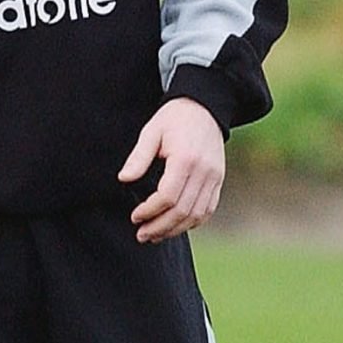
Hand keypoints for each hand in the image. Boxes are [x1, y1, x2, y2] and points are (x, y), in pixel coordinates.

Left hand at [119, 97, 226, 243]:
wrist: (205, 107)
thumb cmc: (174, 118)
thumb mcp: (152, 131)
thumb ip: (139, 157)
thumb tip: (124, 179)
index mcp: (186, 159)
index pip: (167, 196)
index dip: (149, 211)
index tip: (134, 216)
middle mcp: (204, 171)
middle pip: (182, 211)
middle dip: (160, 227)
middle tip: (141, 235)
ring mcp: (215, 177)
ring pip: (197, 215)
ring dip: (175, 229)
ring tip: (155, 235)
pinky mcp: (219, 180)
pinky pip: (208, 209)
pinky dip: (192, 222)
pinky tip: (175, 226)